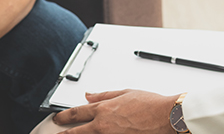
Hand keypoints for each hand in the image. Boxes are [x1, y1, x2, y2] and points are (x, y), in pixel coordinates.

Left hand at [53, 90, 177, 133]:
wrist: (167, 117)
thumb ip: (104, 95)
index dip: (64, 117)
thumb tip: (89, 95)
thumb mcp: (124, 93)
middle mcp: (103, 126)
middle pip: (77, 132)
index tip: (57, 119)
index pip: (77, 113)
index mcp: (103, 109)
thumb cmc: (150, 104)